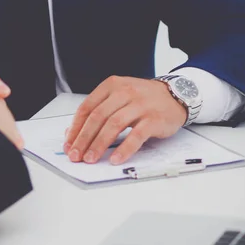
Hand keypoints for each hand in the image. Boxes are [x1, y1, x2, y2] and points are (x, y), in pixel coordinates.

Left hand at [64, 76, 186, 164]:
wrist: (176, 95)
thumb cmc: (142, 99)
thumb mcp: (118, 98)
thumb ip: (98, 111)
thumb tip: (74, 132)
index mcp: (111, 86)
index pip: (87, 107)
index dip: (76, 127)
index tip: (68, 143)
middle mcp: (124, 92)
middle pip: (97, 117)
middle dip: (83, 138)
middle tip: (75, 155)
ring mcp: (140, 104)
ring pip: (113, 125)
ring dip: (99, 144)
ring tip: (90, 159)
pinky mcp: (154, 118)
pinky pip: (136, 135)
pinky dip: (124, 149)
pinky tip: (115, 159)